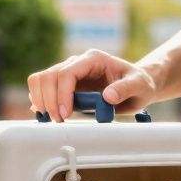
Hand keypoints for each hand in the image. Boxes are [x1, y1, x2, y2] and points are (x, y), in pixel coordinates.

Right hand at [27, 49, 159, 120]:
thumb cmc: (139, 84)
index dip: (62, 94)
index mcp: (93, 59)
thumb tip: (107, 96)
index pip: (67, 73)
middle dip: (49, 100)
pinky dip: (41, 101)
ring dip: (42, 100)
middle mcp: (77, 63)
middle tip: (59, 120)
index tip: (66, 114)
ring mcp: (69, 72)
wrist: (137, 85)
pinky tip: (49, 114)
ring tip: (54, 119)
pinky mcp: (65, 84)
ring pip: (41, 80)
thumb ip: (125, 89)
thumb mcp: (139, 86)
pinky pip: (44, 88)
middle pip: (49, 75)